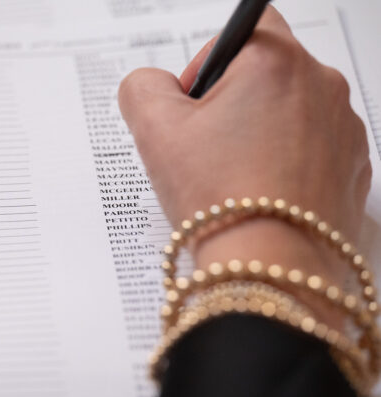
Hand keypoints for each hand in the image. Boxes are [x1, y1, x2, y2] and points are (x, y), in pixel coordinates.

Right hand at [118, 6, 370, 327]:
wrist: (271, 269)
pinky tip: (259, 196)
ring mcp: (344, 131)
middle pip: (265, 75)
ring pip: (288, 115)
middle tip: (204, 150)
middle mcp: (322, 88)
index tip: (193, 105)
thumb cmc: (221, 199)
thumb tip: (154, 85)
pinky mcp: (352, 170)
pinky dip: (284, 165)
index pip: (241, 29)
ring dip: (257, 135)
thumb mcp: (154, 131)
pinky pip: (310, 152)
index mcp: (276, 63)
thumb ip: (141, 87)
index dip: (206, 62)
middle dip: (229, 104)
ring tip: (232, 179)